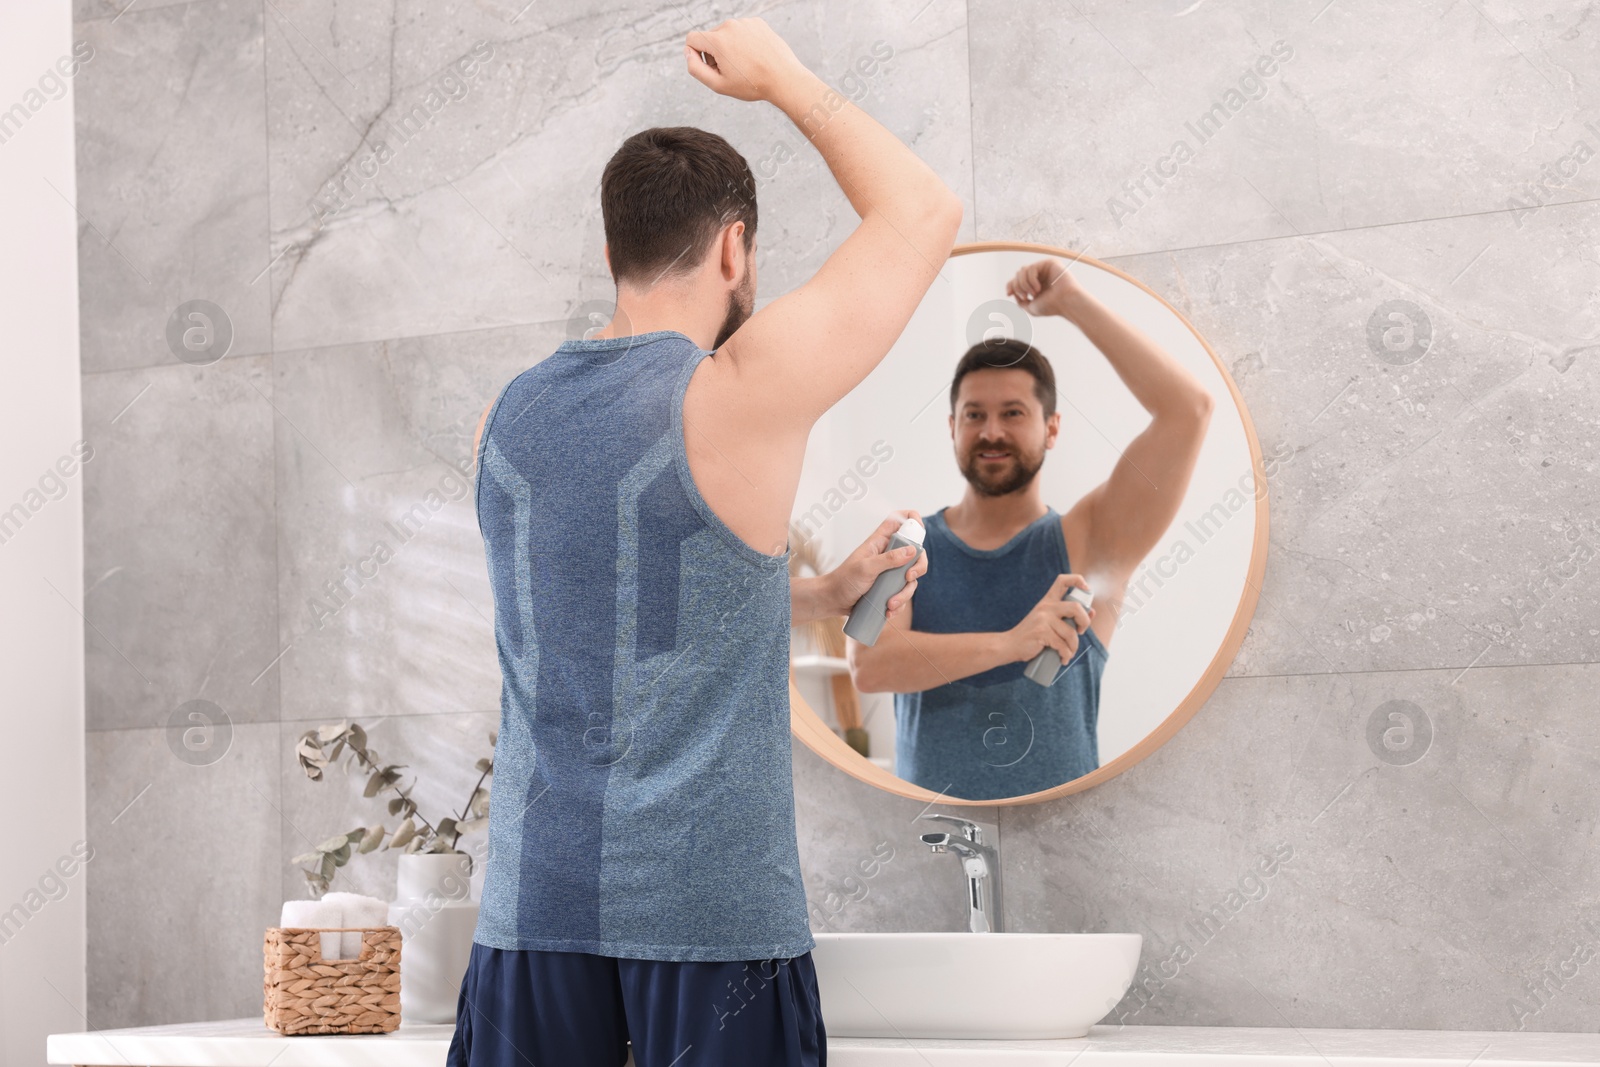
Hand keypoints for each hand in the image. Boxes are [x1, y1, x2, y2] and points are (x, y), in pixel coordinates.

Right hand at [685, 18, 807, 102]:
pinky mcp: (757, 23)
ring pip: (726, 33)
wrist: (784, 78)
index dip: (694, 55)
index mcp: (718, 40)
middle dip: (714, 53)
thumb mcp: (718, 84)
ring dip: (728, 47)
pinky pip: (742, 31)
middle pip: (709, 37)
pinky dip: (743, 42)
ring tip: (744, 65)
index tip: (708, 66)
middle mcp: (730, 26)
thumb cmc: (751, 84)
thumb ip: (696, 69)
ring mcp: (745, 22)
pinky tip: (754, 56)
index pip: (692, 39)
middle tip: (730, 71)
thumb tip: (688, 52)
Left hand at [826, 510, 928, 619]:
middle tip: (909, 577)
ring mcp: (890, 571)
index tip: (920, 531)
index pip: (899, 521)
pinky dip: (900, 604)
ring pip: (911, 577)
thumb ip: (888, 559)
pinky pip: (904, 593)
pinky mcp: (890, 587)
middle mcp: (888, 554)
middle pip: (915, 552)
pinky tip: (888, 611)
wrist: (833, 601)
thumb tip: (912, 550)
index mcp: (880, 541)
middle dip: (918, 567)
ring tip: (890, 604)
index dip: (912, 519)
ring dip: (905, 593)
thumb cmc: (844, 580)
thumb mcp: (865, 568)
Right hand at [1004, 573, 1094, 663]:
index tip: (1087, 590)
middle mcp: (1046, 606)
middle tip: (1081, 631)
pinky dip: (1066, 655)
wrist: (1009, 645)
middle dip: (1085, 622)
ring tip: (1068, 653)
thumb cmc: (1032, 635)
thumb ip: (1067, 616)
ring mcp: (1043, 619)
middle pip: (1076, 608)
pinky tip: (1063, 659)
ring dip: (1074, 647)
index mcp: (1048, 600)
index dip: (1078, 580)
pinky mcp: (1041, 632)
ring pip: (1071, 633)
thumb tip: (1092, 612)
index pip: (1062, 580)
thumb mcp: (1048, 620)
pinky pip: (1062, 645)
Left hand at [1005, 258, 1086, 318]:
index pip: (1017, 280)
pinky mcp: (1049, 263)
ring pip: (1022, 270)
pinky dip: (1031, 280)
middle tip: (1026, 296)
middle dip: (1018, 287)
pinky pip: (1031, 268)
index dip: (1010, 285)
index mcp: (1035, 284)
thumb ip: (1020, 301)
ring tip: (1034, 293)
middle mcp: (1040, 275)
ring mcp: (1044, 268)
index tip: (1008, 293)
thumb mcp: (1030, 307)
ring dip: (1024, 284)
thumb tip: (1013, 292)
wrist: (1065, 303)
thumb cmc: (1051, 306)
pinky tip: (1039, 288)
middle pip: (1018, 274)